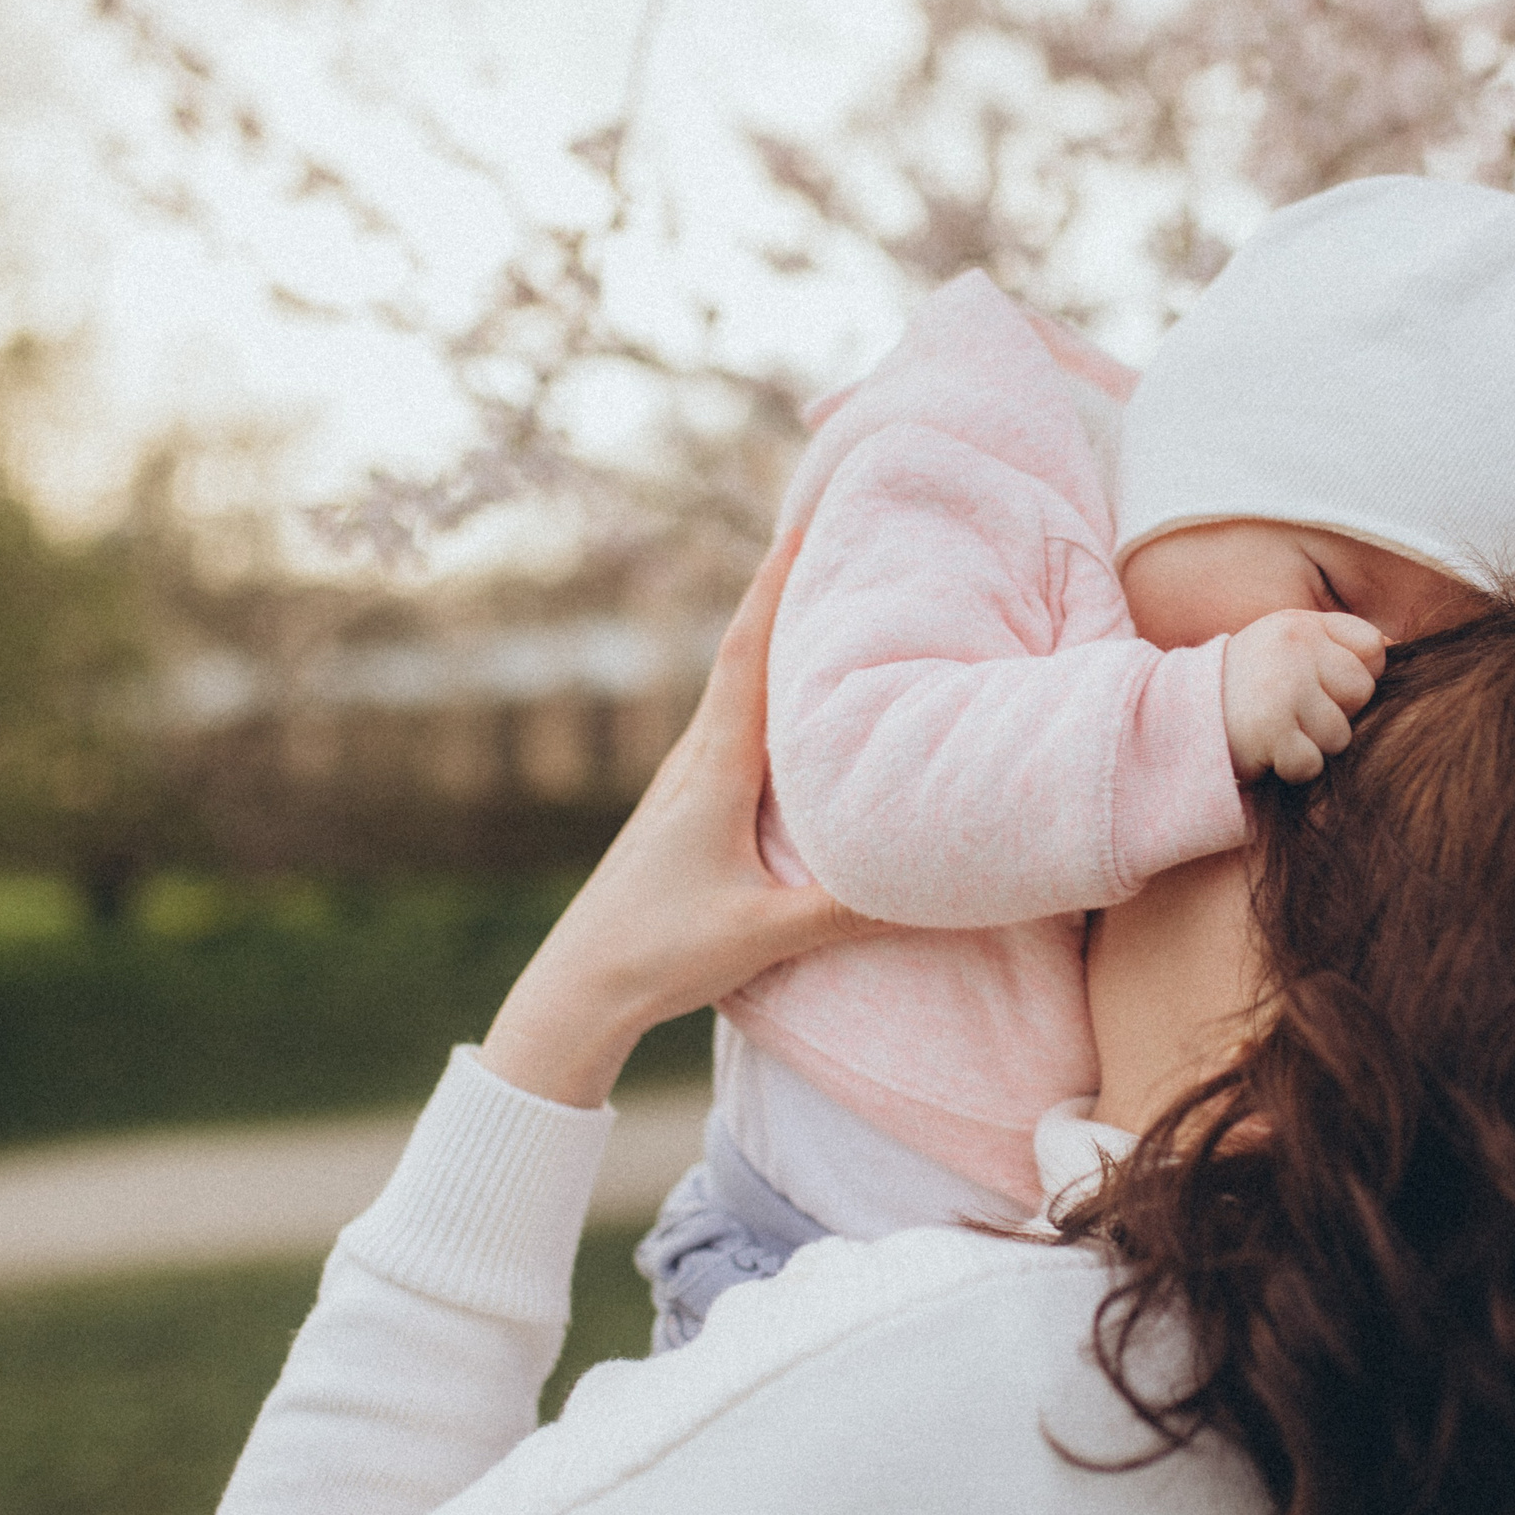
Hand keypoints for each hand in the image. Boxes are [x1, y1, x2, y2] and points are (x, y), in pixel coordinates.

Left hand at [480, 529, 879, 1108]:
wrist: (578, 987)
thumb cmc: (661, 953)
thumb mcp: (764, 933)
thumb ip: (849, 907)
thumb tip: (937, 880)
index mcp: (713, 771)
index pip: (746, 658)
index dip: (774, 589)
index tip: (803, 528)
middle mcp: (693, 761)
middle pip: (742, 657)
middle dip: (783, 598)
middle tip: (829, 545)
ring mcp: (682, 784)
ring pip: (735, 696)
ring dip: (773, 648)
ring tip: (823, 614)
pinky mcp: (682, 811)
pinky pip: (731, 733)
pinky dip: (764, 701)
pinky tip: (790, 714)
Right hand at [1220, 610, 1387, 783]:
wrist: (1176, 718)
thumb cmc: (1244, 687)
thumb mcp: (1284, 647)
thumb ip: (1336, 644)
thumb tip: (1393, 651)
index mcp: (1301, 625)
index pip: (1371, 649)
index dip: (1354, 676)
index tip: (1321, 686)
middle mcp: (1294, 649)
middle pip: (1361, 693)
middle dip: (1336, 713)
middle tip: (1294, 713)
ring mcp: (1283, 688)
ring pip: (1340, 735)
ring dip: (1313, 745)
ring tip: (1278, 731)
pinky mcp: (1270, 731)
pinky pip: (1311, 764)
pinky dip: (1292, 768)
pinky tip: (1267, 751)